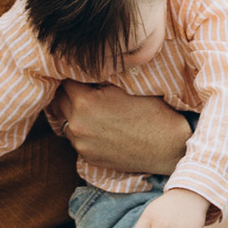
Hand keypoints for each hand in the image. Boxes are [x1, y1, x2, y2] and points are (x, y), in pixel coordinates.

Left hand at [49, 84, 191, 178]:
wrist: (168, 146)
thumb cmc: (150, 111)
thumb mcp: (122, 86)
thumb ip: (97, 79)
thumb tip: (82, 68)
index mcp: (84, 103)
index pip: (64, 80)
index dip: (73, 73)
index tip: (80, 70)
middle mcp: (78, 126)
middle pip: (59, 100)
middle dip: (69, 92)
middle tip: (82, 85)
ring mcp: (82, 145)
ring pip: (65, 121)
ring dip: (72, 112)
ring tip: (90, 106)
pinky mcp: (89, 158)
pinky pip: (76, 139)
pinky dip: (82, 129)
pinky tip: (97, 124)